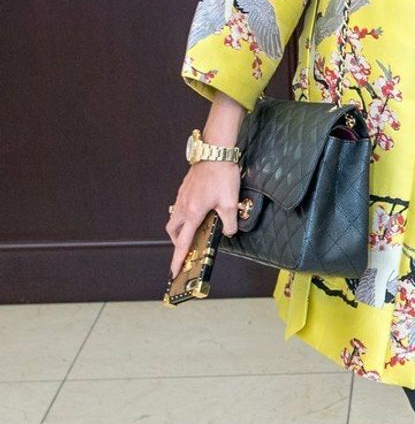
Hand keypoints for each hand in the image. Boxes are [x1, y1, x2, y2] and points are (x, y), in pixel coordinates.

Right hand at [166, 161, 240, 277]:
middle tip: (187, 248)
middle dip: (177, 242)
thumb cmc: (222, 175)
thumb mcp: (231, 203)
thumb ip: (229, 223)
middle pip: (173, 231)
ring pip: (175, 217)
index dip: (178, 259)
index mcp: (193, 213)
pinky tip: (198, 212)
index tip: (174, 272)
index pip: (183, 243)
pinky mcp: (185, 188)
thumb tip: (228, 233)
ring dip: (181, 228)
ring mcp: (182, 196)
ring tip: (194, 231)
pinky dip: (184, 215)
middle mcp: (183, 206)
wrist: (215, 151)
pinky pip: (180, 206)